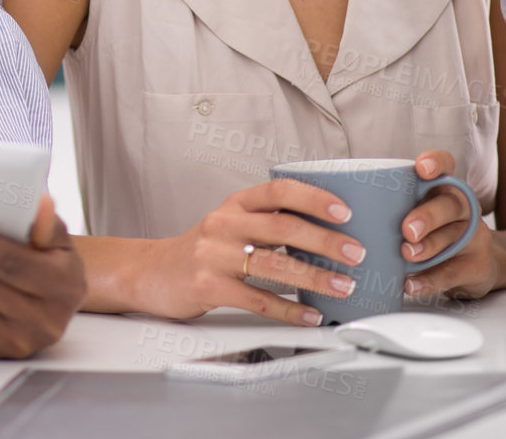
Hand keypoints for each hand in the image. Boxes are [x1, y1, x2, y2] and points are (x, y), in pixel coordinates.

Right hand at [126, 178, 364, 324]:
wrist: (150, 272)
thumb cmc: (201, 250)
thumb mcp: (230, 224)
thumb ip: (268, 223)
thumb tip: (327, 234)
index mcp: (235, 204)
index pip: (278, 191)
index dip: (314, 198)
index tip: (344, 210)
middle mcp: (224, 224)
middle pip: (283, 227)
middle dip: (326, 241)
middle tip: (355, 253)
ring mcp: (214, 255)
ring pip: (274, 264)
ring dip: (315, 277)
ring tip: (343, 285)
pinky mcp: (208, 286)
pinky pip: (257, 299)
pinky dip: (289, 309)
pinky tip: (309, 313)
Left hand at [400, 150, 505, 299]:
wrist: (476, 267)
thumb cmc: (433, 234)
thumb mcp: (418, 214)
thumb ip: (392, 208)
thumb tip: (342, 211)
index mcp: (445, 189)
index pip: (446, 166)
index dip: (436, 163)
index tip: (421, 169)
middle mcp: (464, 209)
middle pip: (450, 205)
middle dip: (427, 216)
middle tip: (407, 230)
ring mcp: (474, 238)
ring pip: (453, 238)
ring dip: (428, 247)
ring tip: (406, 255)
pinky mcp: (477, 267)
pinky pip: (453, 273)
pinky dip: (430, 280)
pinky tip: (410, 284)